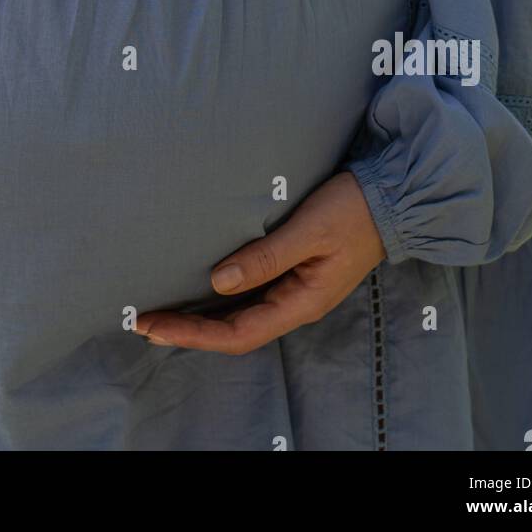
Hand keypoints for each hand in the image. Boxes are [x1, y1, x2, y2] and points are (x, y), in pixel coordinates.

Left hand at [134, 172, 384, 353]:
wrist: (391, 196)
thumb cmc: (353, 209)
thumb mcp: (309, 230)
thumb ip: (266, 257)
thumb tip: (217, 282)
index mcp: (301, 302)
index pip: (236, 333)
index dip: (192, 334)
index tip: (152, 325)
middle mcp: (295, 304)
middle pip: (233, 331)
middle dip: (187, 330)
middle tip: (140, 320)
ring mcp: (295, 290)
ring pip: (239, 315)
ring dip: (200, 316)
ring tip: (160, 311)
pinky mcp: (293, 271)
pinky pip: (250, 294)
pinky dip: (218, 297)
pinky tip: (198, 289)